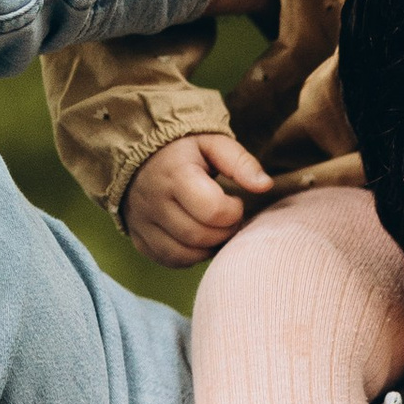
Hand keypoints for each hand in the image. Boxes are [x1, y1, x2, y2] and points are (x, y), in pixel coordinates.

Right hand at [120, 130, 270, 265]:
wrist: (138, 153)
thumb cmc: (184, 150)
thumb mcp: (213, 144)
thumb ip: (240, 163)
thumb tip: (265, 185)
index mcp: (174, 174)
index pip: (213, 211)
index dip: (234, 211)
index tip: (234, 201)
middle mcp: (153, 201)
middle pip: (200, 236)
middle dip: (224, 232)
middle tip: (228, 218)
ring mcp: (141, 222)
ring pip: (185, 254)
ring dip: (209, 247)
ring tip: (214, 227)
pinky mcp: (138, 238)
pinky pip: (170, 260)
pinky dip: (190, 256)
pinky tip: (197, 238)